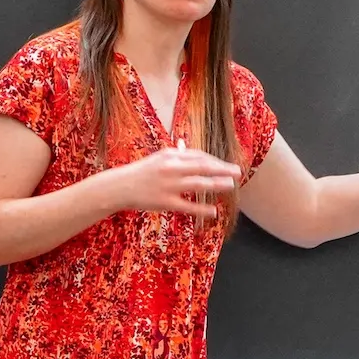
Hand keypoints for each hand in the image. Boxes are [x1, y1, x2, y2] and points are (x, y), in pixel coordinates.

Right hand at [101, 144, 242, 219]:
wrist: (120, 186)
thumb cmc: (141, 172)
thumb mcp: (158, 158)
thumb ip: (175, 154)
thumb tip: (187, 147)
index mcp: (171, 155)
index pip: (198, 156)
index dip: (215, 161)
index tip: (226, 165)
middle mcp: (171, 168)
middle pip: (202, 167)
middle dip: (222, 169)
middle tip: (238, 172)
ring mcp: (169, 185)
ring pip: (198, 184)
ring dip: (217, 184)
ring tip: (230, 186)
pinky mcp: (165, 202)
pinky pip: (188, 206)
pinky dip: (202, 209)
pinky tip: (214, 211)